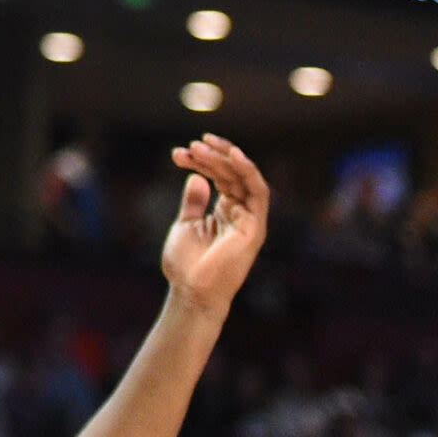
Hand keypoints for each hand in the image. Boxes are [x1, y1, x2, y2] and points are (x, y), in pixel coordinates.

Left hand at [160, 134, 269, 318]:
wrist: (191, 291)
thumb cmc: (188, 264)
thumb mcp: (186, 224)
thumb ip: (194, 201)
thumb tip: (196, 177)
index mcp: (226, 212)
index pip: (222, 177)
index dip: (203, 162)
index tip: (179, 153)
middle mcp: (241, 213)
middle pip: (233, 174)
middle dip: (211, 156)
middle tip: (190, 145)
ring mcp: (249, 220)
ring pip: (244, 178)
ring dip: (224, 158)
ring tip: (200, 146)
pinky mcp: (254, 227)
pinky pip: (258, 192)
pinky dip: (248, 171)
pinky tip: (232, 155)